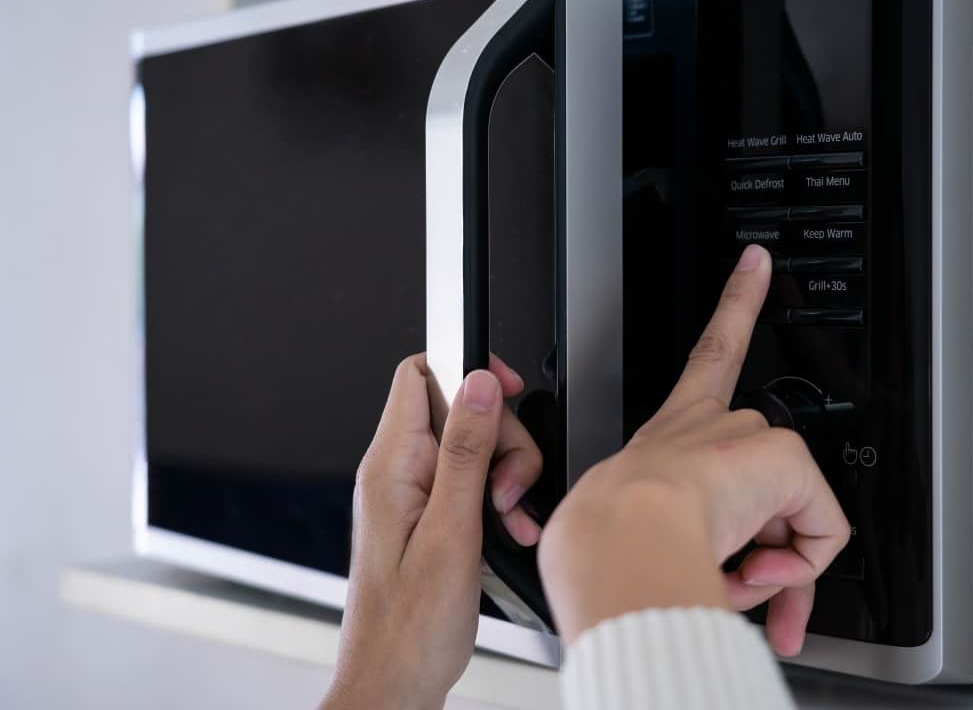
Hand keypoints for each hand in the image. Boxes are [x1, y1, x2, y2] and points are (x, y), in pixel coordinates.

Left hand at [321, 354, 542, 709]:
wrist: (395, 682)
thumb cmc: (410, 628)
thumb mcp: (451, 532)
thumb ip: (466, 452)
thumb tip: (478, 384)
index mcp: (390, 465)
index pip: (420, 373)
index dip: (467, 369)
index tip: (506, 390)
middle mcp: (396, 473)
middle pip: (460, 409)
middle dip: (501, 439)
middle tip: (508, 486)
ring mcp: (411, 495)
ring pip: (473, 447)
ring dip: (505, 476)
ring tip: (508, 517)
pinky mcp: (428, 517)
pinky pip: (469, 485)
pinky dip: (497, 502)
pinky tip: (507, 530)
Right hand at [538, 244, 850, 655]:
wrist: (620, 540)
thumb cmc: (614, 547)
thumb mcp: (643, 545)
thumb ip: (694, 554)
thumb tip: (739, 582)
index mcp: (671, 434)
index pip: (707, 360)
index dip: (734, 304)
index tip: (755, 262)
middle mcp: (710, 427)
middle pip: (765, 468)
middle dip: (767, 543)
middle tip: (740, 579)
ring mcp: (746, 439)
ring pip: (790, 514)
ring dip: (776, 565)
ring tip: (734, 579)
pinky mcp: (782, 459)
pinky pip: (822, 531)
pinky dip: (802, 565)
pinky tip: (759, 570)